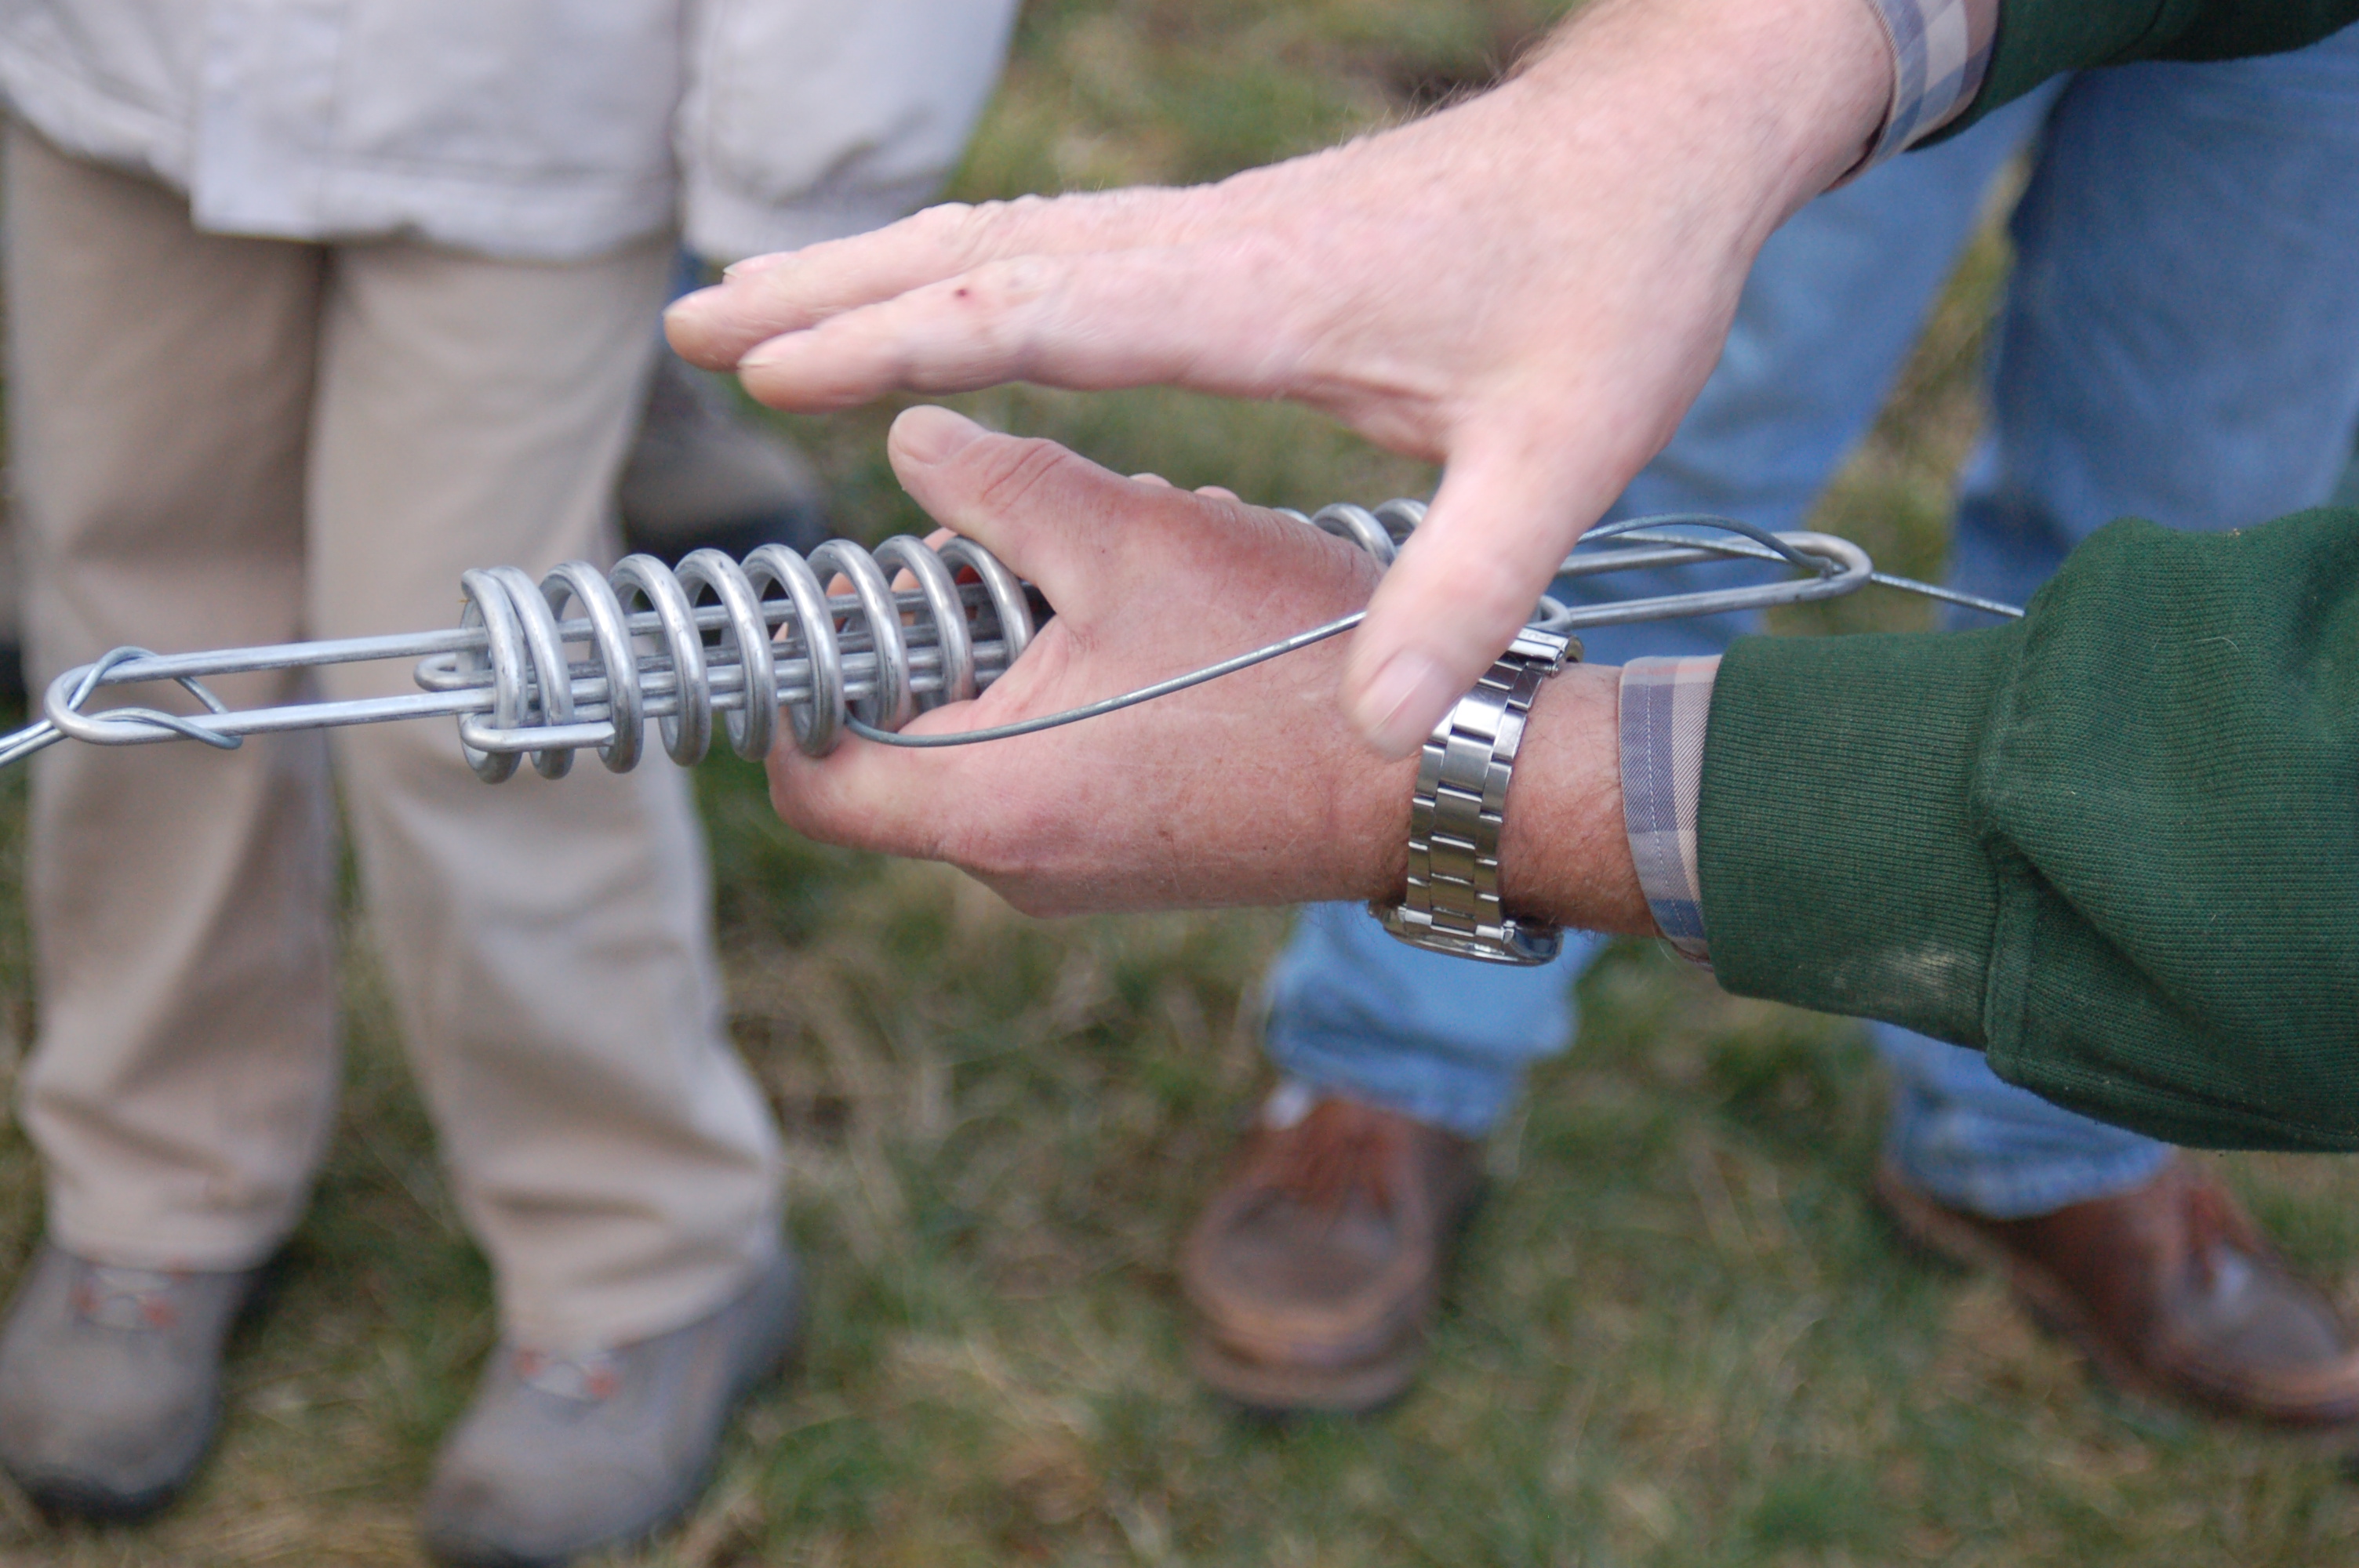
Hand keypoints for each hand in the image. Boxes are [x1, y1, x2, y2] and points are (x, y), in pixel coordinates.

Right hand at [668, 0, 1887, 756]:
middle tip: (688, 319)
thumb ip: (1465, 594)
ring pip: (1004, 238)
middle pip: (977, 254)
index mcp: (1254, 296)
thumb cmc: (1614, 285)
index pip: (1034, 308)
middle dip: (828, 289)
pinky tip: (931, 295)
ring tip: (756, 304)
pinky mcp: (1234, 238)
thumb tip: (1380, 729)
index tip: (764, 362)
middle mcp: (1206, 248)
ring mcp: (1213, 232)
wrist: (1662, 146)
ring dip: (874, 269)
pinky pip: (1058, 244)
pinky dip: (960, 266)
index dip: (891, 335)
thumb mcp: (1563, 457)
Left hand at [766, 407, 1650, 934]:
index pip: (806, 782)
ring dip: (1007, 664)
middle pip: (893, 761)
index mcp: (992, 802)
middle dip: (927, 648)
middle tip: (995, 557)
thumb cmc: (1290, 663)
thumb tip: (908, 441)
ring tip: (1097, 581)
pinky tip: (1147, 631)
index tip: (850, 601)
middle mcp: (1021, 868)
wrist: (1440, 779)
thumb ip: (1000, 486)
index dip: (797, 689)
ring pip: (979, 762)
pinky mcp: (1135, 862)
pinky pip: (1049, 781)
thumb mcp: (1132, 540)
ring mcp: (1081, 878)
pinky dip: (1061, 704)